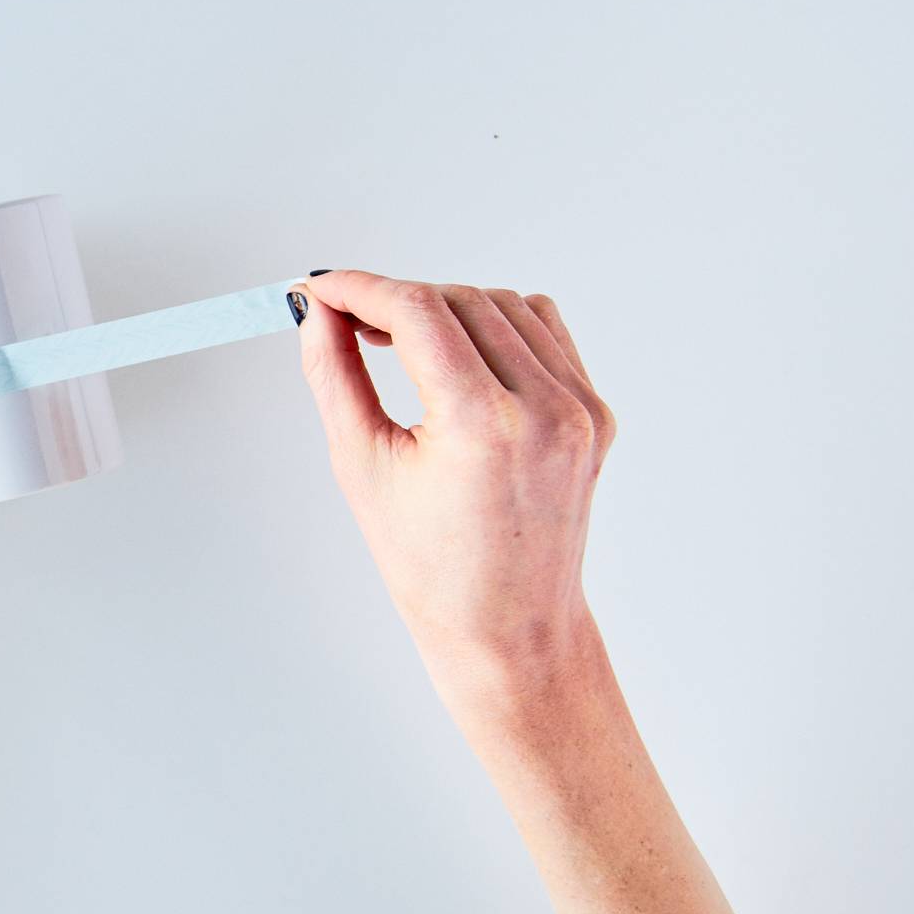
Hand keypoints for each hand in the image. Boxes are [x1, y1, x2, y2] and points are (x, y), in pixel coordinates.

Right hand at [292, 271, 614, 716]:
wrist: (508, 626)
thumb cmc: (430, 566)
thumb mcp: (361, 464)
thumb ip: (335, 373)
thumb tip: (318, 312)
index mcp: (483, 426)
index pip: (416, 312)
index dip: (358, 288)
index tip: (321, 287)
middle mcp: (545, 409)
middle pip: (458, 299)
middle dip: (395, 300)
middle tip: (346, 321)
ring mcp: (580, 409)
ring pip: (502, 305)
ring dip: (445, 309)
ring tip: (398, 341)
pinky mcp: (596, 413)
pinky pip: (543, 330)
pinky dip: (495, 325)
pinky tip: (458, 356)